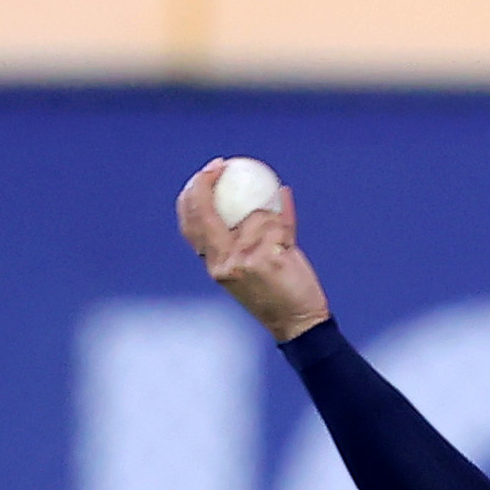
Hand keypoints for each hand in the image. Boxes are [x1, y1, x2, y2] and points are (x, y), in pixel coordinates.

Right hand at [176, 161, 330, 343]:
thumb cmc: (278, 294)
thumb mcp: (251, 266)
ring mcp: (243, 261)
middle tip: (219, 165)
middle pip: (203, 213)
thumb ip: (246, 237)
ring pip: (252, 216)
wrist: (299, 324)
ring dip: (269, 216)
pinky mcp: (266, 259)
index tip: (205, 173)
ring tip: (277, 228)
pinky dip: (284, 218)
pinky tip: (285, 208)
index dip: (192, 194)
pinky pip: (275, 224)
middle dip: (204, 183)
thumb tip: (259, 196)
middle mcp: (222, 263)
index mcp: (214, 265)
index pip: (191, 224)